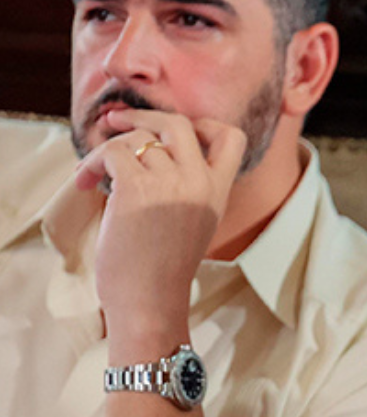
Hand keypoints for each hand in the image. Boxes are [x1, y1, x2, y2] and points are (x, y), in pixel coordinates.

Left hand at [75, 109, 245, 348]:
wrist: (150, 300)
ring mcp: (170, 183)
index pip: (232, 138)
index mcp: (218, 191)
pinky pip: (111, 153)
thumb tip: (153, 155)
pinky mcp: (137, 187)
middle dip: (144, 116)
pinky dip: (91, 163)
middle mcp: (199, 182)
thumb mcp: (195, 224)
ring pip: (137, 139)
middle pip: (178, 124)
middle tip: (118, 121)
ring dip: (107, 149)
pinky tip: (84, 182)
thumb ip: (189, 190)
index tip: (178, 133)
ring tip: (91, 169)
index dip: (205, 125)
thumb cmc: (163, 270)